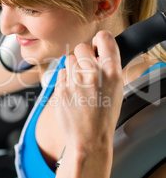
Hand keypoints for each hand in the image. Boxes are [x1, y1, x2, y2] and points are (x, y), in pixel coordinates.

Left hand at [54, 30, 122, 154]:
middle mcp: (93, 74)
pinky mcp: (61, 88)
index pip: (105, 38)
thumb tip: (97, 52)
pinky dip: (64, 79)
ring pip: (69, 59)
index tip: (96, 46)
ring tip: (79, 86)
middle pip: (81, 47)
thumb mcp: (116, 89)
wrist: (88, 139)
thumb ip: (108, 68)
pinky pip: (60, 73)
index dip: (99, 40)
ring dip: (73, 68)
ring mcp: (75, 81)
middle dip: (83, 56)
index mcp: (112, 72)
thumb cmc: (103, 116)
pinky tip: (72, 93)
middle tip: (86, 70)